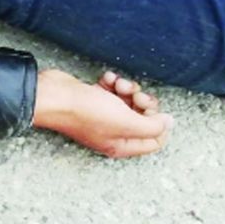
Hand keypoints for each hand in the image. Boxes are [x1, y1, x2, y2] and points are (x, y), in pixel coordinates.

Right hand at [33, 69, 173, 158]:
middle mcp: (113, 132)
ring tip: (118, 84)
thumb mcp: (127, 123)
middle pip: (142, 118)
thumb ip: (153, 126)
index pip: (154, 140)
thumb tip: (169, 122)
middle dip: (142, 102)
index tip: (154, 111)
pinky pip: (112, 90)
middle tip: (135, 95)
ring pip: (128, 101)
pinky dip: (112, 82)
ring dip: (127, 88)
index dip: (160, 124)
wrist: (55, 96)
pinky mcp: (93, 99)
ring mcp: (102, 115)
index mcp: (122, 144)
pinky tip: (106, 78)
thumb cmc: (86, 112)